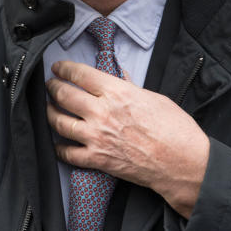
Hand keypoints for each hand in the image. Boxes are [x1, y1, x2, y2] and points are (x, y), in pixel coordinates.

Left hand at [46, 60, 209, 218]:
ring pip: (59, 122)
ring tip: (49, 109)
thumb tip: (120, 76)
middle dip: (53, 87)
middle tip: (50, 85)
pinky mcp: (97, 159)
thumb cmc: (174, 129)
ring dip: (50, 113)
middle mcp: (102, 112)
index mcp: (117, 93)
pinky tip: (58, 143)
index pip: (80, 74)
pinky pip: (67, 153)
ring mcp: (96, 137)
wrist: (181, 162)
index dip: (65, 68)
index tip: (59, 68)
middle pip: (64, 95)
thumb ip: (131, 86)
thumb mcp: (154, 97)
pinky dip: (59, 147)